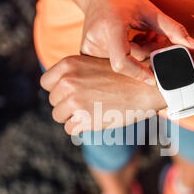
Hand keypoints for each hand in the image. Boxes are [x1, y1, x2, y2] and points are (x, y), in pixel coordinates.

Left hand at [40, 55, 166, 134]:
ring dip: (73, 117)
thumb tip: (59, 90)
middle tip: (87, 103)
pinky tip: (96, 119)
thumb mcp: (94, 64)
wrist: (148, 86)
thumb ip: (74, 74)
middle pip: (53, 101)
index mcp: (68, 65)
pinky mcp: (84, 119)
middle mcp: (68, 82)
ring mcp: (75, 101)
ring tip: (92, 111)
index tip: (70, 94)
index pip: (45, 83)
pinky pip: (71, 129)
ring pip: (59, 116)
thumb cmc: (124, 76)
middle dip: (67, 105)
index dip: (57, 90)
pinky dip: (81, 128)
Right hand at [80, 0, 193, 83]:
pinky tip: (131, 40)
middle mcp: (96, 38)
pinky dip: (126, 54)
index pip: (122, 61)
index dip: (138, 72)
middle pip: (127, 60)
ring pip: (121, 62)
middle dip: (145, 54)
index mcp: (111, 27)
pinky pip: (112, 60)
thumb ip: (173, 29)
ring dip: (137, 53)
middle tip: (155, 38)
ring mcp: (88, 47)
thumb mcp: (150, 10)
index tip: (153, 78)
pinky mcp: (86, 52)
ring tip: (142, 35)